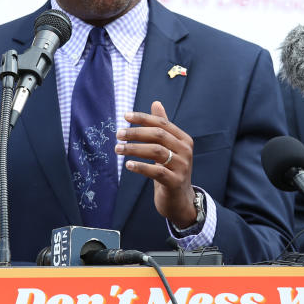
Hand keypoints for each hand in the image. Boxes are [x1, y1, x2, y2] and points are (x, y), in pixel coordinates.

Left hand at [117, 101, 196, 227]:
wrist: (180, 200)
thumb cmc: (171, 171)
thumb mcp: (168, 148)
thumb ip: (163, 127)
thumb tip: (156, 103)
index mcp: (183, 139)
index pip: (162, 123)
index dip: (143, 118)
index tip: (125, 116)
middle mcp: (185, 150)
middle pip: (158, 135)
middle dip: (136, 133)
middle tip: (118, 134)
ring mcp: (182, 166)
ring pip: (156, 151)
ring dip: (134, 149)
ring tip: (117, 149)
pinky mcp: (175, 182)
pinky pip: (156, 171)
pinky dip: (141, 167)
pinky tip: (128, 165)